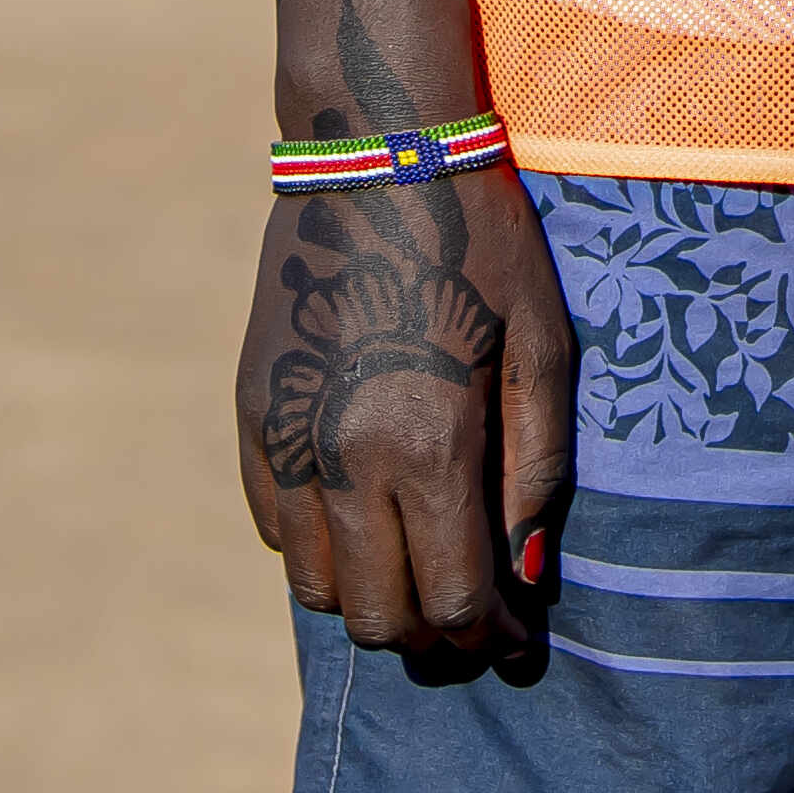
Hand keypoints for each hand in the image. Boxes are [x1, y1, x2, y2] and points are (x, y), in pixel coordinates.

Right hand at [230, 160, 578, 677]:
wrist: (377, 154)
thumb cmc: (484, 245)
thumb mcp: (541, 348)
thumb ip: (537, 470)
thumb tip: (523, 573)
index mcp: (427, 447)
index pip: (454, 602)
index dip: (492, 638)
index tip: (516, 636)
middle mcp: (343, 460)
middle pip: (379, 619)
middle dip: (433, 635)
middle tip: (471, 610)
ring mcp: (286, 441)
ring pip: (318, 590)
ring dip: (372, 597)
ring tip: (418, 565)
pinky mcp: (252, 417)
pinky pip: (276, 530)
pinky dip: (320, 546)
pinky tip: (365, 510)